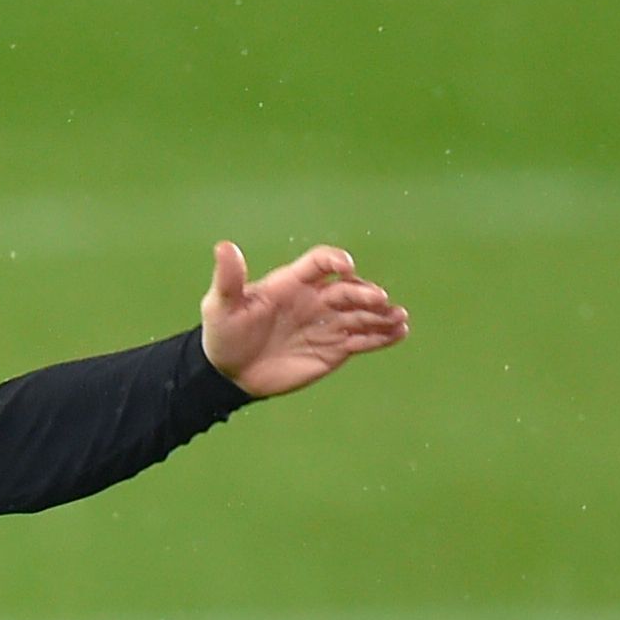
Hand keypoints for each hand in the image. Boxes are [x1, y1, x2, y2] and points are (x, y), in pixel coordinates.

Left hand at [198, 242, 408, 398]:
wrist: (229, 373)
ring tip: (399, 318)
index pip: (320, 263)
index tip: (346, 267)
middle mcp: (316, 299)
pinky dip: (381, 336)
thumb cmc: (225, 334)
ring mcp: (328, 323)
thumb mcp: (220, 306)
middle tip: (380, 300)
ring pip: (360, 315)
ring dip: (381, 314)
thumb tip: (224, 247)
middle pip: (347, 290)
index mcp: (293, 282)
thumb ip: (228, 279)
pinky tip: (399, 333)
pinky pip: (362, 339)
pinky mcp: (334, 348)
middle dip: (365, 294)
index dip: (334, 261)